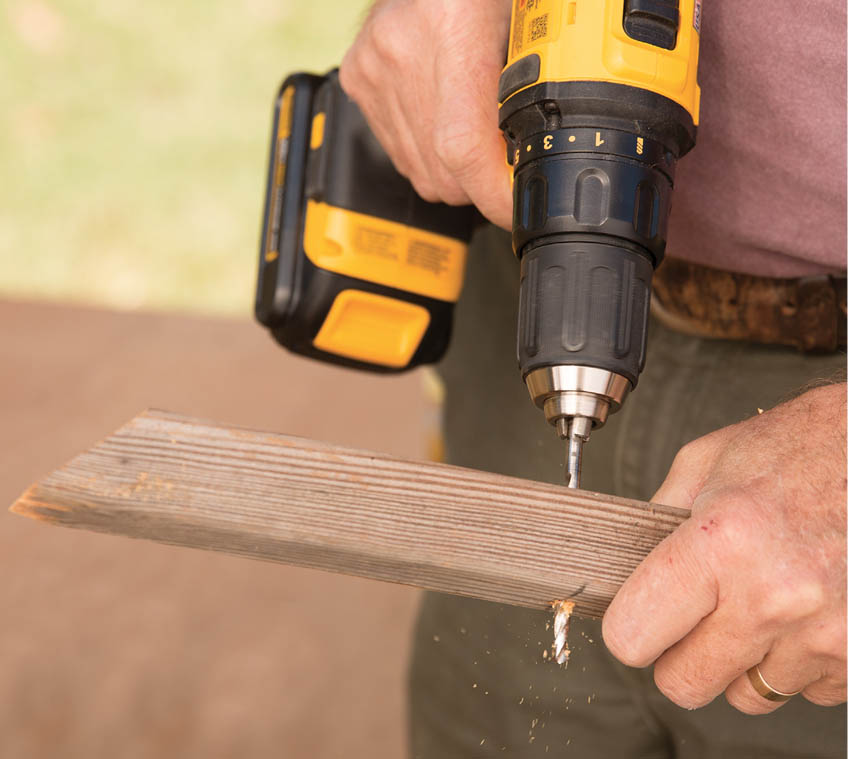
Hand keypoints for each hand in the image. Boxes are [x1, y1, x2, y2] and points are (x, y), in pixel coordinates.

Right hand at [340, 0, 512, 227]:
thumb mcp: (522, 27)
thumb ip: (529, 90)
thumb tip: (527, 162)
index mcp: (454, 27)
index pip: (462, 146)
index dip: (491, 193)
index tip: (514, 208)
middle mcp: (403, 51)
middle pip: (442, 172)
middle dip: (479, 182)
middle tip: (503, 156)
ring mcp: (374, 71)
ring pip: (421, 172)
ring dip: (453, 170)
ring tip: (471, 126)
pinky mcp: (357, 82)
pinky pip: (399, 153)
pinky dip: (427, 151)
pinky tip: (441, 116)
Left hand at [602, 383, 846, 713]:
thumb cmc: (803, 448)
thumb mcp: (708, 461)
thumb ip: (658, 516)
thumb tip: (626, 563)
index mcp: (721, 541)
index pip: (634, 634)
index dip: (627, 627)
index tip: (636, 616)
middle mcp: (773, 596)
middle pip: (684, 683)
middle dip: (677, 655)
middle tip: (691, 616)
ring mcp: (823, 633)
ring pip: (746, 695)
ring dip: (740, 660)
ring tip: (755, 603)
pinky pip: (805, 691)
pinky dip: (794, 661)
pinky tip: (799, 611)